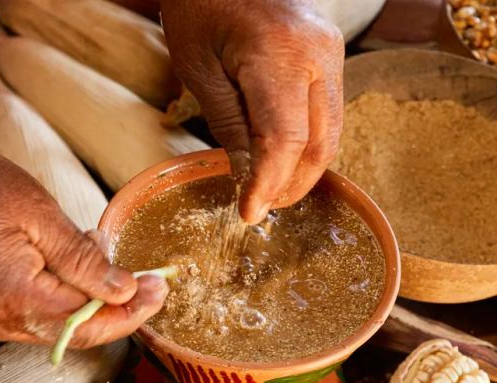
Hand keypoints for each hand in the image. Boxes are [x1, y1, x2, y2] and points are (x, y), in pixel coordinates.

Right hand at [0, 125, 167, 346]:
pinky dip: (50, 296)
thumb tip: (124, 291)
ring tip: (96, 253)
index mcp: (10, 296)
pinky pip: (22, 315)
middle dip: (110, 306)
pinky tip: (62, 262)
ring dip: (80, 298)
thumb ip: (83, 261)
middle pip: (69, 330)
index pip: (87, 322)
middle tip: (143, 276)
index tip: (160, 290)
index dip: (130, 310)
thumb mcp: (38, 212)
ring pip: (47, 324)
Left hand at [160, 0, 344, 222]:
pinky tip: (282, 159)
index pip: (284, 140)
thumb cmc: (201, 5)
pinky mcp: (329, 55)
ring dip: (303, 169)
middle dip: (292, 185)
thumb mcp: (199, 68)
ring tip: (270, 191)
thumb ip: (228, 124)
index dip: (269, 184)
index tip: (249, 213)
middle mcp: (318, 55)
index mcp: (279, 54)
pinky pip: (327, 112)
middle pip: (319, 143)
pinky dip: (307, 143)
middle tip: (260, 208)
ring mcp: (331, 53)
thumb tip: (246, 174)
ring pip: (331, 132)